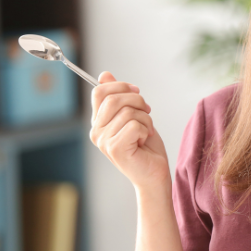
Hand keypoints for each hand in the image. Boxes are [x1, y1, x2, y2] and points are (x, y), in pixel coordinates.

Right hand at [89, 71, 168, 188]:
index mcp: (98, 122)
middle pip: (113, 98)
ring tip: (145, 132)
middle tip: (147, 113)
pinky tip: (144, 141)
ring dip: (145, 119)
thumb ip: (119, 97)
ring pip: (128, 112)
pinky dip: (146, 129)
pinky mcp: (115, 148)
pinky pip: (134, 125)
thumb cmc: (146, 147)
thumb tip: (104, 75)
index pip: (99, 91)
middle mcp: (96, 131)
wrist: (154, 175)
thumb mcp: (134, 116)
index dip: (120, 86)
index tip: (137, 92)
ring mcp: (103, 141)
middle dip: (138, 101)